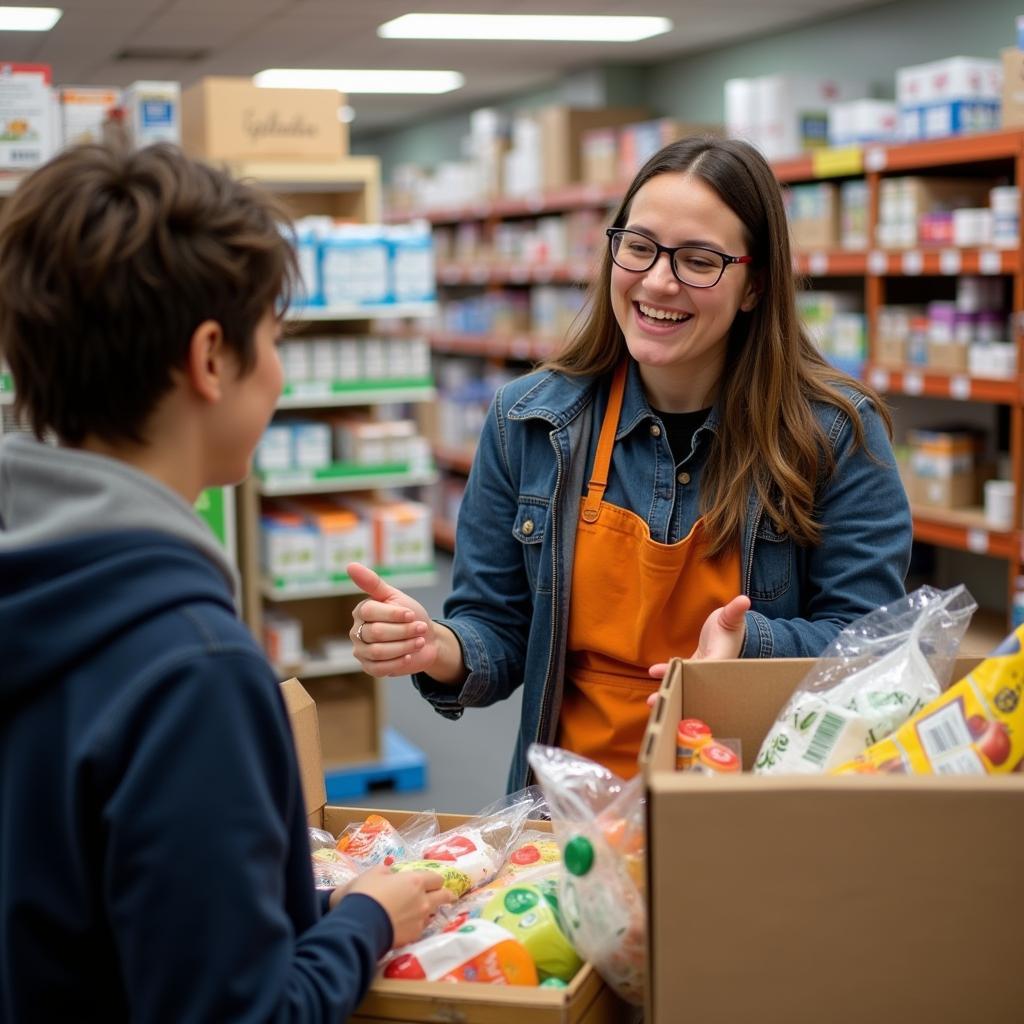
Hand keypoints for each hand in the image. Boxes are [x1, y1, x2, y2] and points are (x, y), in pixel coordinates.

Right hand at [343, 865, 453, 947]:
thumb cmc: (366, 893)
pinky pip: (420, 928)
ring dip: (429, 910)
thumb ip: (387, 872)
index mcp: (416, 881)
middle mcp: (423, 900)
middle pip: (444, 896)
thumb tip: (391, 874)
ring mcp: (419, 920)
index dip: (434, 879)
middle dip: (446, 894)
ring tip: (421, 911)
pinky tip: (408, 924)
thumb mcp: (374, 873)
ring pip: (433, 913)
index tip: (432, 881)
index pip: (437, 878)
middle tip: (444, 895)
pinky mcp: (412, 937)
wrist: (359, 924)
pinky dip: (417, 924)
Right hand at [347, 562, 439, 677]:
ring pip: (379, 651)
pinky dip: (399, 661)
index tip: (411, 613)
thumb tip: (350, 565)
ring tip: (419, 640)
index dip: (393, 614)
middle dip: (403, 631)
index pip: (369, 611)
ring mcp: (361, 651)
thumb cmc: (409, 616)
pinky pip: (380, 668)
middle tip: (420, 628)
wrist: (425, 639)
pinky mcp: (369, 668)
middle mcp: (357, 631)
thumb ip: (372, 582)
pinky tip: (410, 654)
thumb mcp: (394, 596)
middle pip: (376, 632)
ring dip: (404, 646)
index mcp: (361, 611)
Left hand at [642, 596, 750, 706]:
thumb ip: (735, 610)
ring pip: (684, 682)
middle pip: (693, 686)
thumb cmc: (732, 625)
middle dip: (677, 695)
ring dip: (669, 689)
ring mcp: (701, 669)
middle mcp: (711, 669)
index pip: (707, 671)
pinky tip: (654, 672)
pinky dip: (668, 673)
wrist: (730, 629)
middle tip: (658, 703)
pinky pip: (680, 672)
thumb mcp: (732, 617)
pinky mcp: (694, 666)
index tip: (682, 688)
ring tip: (652, 701)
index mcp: (721, 660)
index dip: (694, 679)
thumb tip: (744, 600)